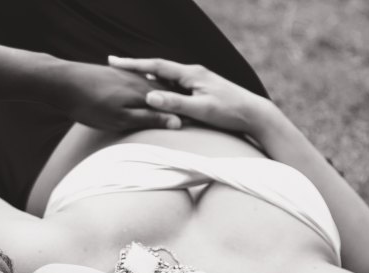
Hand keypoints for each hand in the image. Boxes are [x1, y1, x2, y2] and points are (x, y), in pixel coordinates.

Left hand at [53, 61, 182, 131]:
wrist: (63, 82)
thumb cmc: (89, 105)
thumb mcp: (120, 119)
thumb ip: (148, 119)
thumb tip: (176, 122)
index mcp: (144, 94)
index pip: (172, 106)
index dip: (182, 117)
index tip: (192, 128)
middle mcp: (140, 82)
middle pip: (164, 96)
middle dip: (173, 108)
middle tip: (186, 121)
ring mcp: (128, 77)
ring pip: (151, 90)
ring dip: (160, 101)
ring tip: (167, 112)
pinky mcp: (116, 75)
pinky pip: (137, 85)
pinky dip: (143, 94)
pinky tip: (142, 98)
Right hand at [107, 57, 275, 136]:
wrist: (255, 114)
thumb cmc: (230, 112)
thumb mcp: (200, 109)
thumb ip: (174, 103)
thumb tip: (149, 96)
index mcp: (191, 74)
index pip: (156, 66)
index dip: (133, 64)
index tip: (114, 62)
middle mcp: (193, 73)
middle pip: (158, 68)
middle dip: (136, 67)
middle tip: (114, 66)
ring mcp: (197, 80)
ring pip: (165, 77)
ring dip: (146, 77)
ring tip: (126, 77)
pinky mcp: (200, 89)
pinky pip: (173, 85)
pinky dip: (158, 86)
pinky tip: (151, 91)